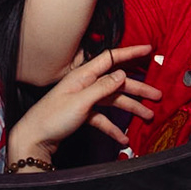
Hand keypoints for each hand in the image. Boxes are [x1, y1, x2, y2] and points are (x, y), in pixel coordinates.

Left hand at [8, 45, 162, 166]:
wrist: (33, 139)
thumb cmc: (51, 118)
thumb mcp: (80, 101)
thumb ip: (102, 87)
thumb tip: (122, 74)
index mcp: (83, 76)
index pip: (111, 59)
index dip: (131, 53)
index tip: (148, 50)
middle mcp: (84, 85)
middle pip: (117, 83)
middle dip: (139, 89)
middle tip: (157, 96)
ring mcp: (83, 100)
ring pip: (113, 101)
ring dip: (131, 109)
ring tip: (148, 117)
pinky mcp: (81, 114)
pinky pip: (103, 119)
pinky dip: (113, 128)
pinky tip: (122, 139)